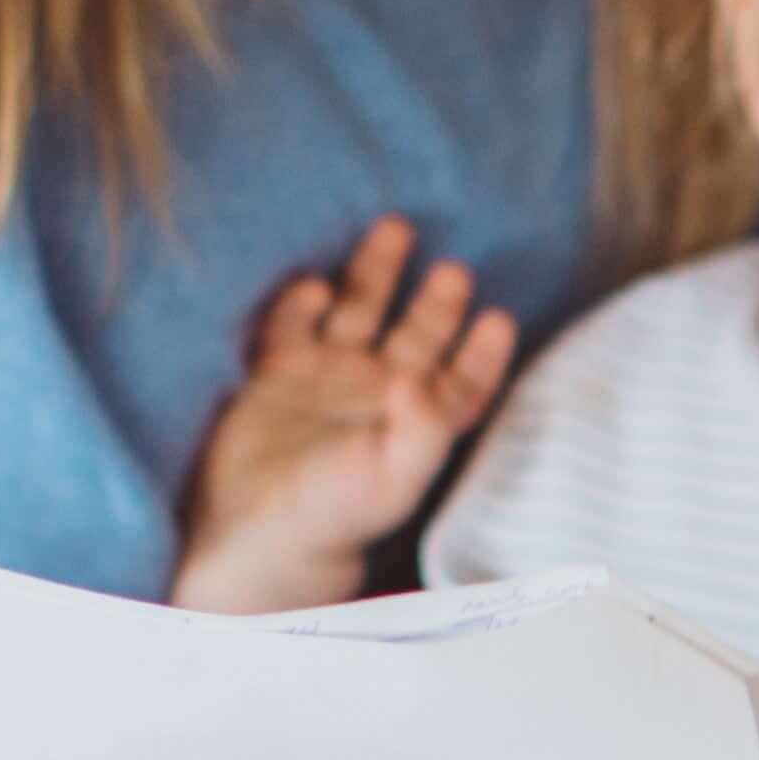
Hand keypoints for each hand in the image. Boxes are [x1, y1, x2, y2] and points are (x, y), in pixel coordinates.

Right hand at [173, 218, 516, 614]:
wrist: (260, 531)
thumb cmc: (335, 513)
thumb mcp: (391, 480)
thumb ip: (421, 431)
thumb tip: (418, 379)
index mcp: (415, 424)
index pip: (461, 382)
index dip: (482, 354)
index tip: (498, 319)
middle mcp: (376, 394)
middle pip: (417, 336)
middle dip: (436, 302)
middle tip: (454, 269)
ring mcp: (326, 378)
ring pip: (359, 312)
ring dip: (375, 274)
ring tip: (395, 228)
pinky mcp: (276, 373)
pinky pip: (290, 325)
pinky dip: (299, 303)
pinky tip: (313, 288)